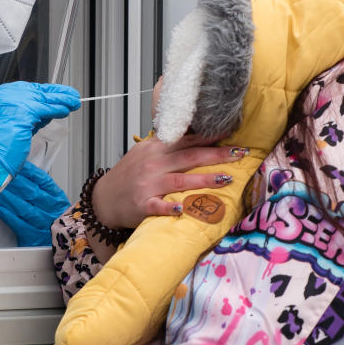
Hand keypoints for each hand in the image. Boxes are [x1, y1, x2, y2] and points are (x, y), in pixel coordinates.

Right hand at [0, 82, 80, 175]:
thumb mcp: (7, 129)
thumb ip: (23, 119)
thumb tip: (43, 115)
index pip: (22, 92)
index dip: (41, 95)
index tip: (52, 96)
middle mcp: (0, 96)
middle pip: (33, 91)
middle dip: (53, 94)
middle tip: (68, 95)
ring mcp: (11, 101)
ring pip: (42, 97)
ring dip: (60, 100)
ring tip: (73, 102)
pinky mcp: (24, 111)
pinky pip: (45, 108)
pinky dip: (58, 108)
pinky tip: (66, 110)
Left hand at [0, 162, 69, 246]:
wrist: (58, 247)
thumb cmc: (53, 223)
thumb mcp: (54, 205)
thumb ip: (42, 190)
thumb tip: (22, 173)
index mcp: (59, 200)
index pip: (44, 181)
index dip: (30, 172)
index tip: (18, 164)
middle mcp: (53, 211)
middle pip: (32, 193)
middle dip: (15, 181)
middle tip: (2, 173)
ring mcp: (43, 225)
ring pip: (23, 207)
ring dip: (8, 196)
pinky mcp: (32, 237)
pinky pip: (17, 223)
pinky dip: (6, 213)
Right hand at [92, 134, 248, 229]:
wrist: (104, 198)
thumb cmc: (128, 176)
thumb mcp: (145, 153)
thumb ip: (168, 146)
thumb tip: (197, 137)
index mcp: (155, 149)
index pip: (187, 140)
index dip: (210, 137)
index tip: (231, 135)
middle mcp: (153, 164)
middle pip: (189, 157)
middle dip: (216, 154)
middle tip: (239, 154)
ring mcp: (147, 185)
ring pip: (180, 180)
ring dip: (204, 179)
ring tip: (226, 178)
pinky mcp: (142, 205)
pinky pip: (158, 206)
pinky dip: (170, 208)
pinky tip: (183, 209)